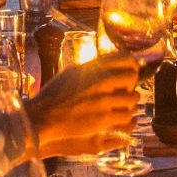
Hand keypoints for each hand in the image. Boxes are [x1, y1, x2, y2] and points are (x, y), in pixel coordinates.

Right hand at [27, 52, 142, 157]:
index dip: (131, 65)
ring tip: (121, 106)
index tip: (130, 71)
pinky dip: (125, 117)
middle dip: (131, 84)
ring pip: (133, 97)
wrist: (44, 117)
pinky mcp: (104, 118)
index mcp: (93, 67)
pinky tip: (117, 118)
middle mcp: (100, 80)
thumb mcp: (71, 72)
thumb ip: (90, 67)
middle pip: (133, 76)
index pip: (125, 58)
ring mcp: (103, 100)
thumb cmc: (54, 95)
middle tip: (125, 91)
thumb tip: (106, 62)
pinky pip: (127, 115)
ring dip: (129, 102)